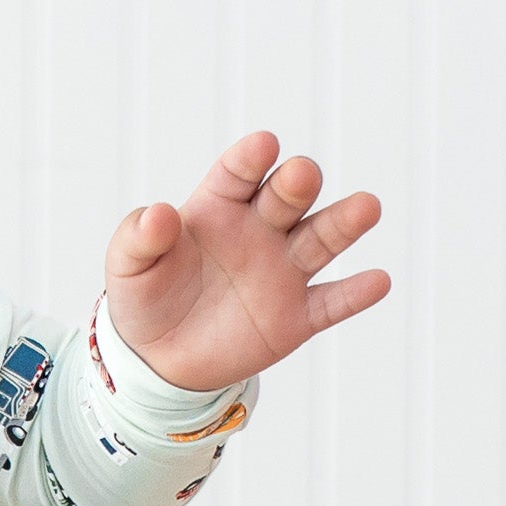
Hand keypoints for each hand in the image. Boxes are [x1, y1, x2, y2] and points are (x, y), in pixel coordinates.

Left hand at [101, 128, 389, 393]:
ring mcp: (283, 270)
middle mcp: (261, 229)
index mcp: (220, 205)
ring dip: (344, 222)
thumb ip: (137, 238)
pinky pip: (332, 303)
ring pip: (321, 239)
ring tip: (367, 208)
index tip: (262, 146)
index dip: (251, 158)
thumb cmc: (145, 298)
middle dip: (296, 183)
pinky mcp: (297, 315)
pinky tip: (377, 281)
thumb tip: (156, 214)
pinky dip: (355, 294)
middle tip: (300, 176)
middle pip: (288, 196)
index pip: (239, 173)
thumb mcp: (127, 268)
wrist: (159, 359)